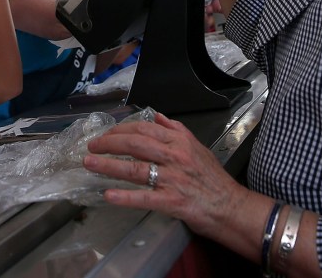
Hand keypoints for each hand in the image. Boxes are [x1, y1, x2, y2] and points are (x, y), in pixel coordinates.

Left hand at [83, 112, 247, 241]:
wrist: (231, 207)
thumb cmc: (213, 179)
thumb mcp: (197, 146)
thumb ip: (176, 129)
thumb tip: (155, 115)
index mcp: (179, 141)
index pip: (143, 128)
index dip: (120, 129)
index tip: (106, 134)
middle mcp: (174, 156)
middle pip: (135, 144)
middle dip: (108, 143)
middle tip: (91, 146)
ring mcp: (172, 179)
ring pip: (134, 168)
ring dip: (108, 165)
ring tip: (90, 164)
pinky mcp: (172, 201)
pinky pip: (143, 197)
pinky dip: (124, 196)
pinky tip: (108, 195)